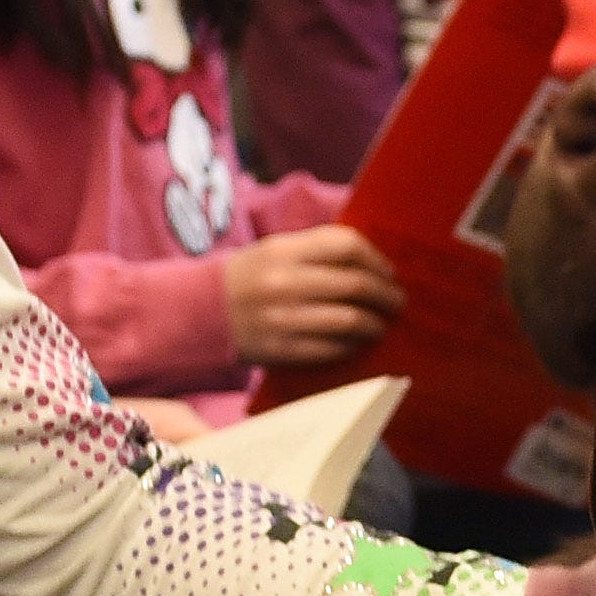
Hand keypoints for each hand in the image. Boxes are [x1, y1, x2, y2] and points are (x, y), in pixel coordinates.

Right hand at [217, 223, 399, 370]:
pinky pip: (331, 349)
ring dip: (375, 324)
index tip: (388, 273)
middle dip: (386, 296)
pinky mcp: (282, 349)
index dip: (377, 260)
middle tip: (397, 302)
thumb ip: (318, 250)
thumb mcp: (275, 250)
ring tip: (380, 325)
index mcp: (284, 250)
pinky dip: (351, 346)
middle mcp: (284, 282)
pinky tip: (356, 342)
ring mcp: (283, 318)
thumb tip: (373, 261)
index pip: (347, 245)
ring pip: (350, 321)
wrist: (198, 312)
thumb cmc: (249, 278)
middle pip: (356, 285)